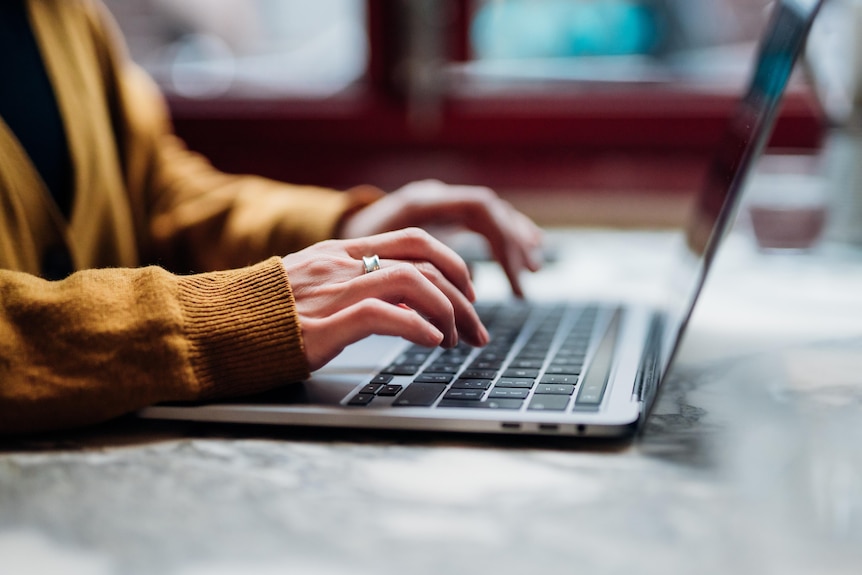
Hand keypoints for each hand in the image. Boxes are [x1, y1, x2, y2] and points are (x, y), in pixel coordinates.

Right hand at [281, 228, 489, 371]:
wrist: (211, 325)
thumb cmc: (262, 313)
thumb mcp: (312, 285)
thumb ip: (354, 284)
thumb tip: (404, 303)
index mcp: (342, 252)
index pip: (415, 241)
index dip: (453, 264)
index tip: (468, 295)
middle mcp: (342, 264)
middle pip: (425, 259)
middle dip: (463, 294)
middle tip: (476, 327)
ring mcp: (332, 291)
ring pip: (413, 283)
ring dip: (447, 313)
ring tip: (455, 341)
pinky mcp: (322, 325)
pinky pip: (384, 315)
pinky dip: (418, 328)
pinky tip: (431, 343)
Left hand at [339, 180, 543, 296]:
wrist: (328, 229)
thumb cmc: (344, 254)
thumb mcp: (371, 265)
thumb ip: (406, 279)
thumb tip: (441, 312)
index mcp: (420, 202)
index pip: (479, 208)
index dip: (501, 243)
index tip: (511, 278)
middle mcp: (434, 196)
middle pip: (490, 211)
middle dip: (512, 247)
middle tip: (526, 281)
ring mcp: (438, 203)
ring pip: (489, 214)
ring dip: (514, 241)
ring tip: (533, 269)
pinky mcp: (439, 216)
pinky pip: (482, 221)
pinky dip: (503, 237)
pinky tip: (523, 251)